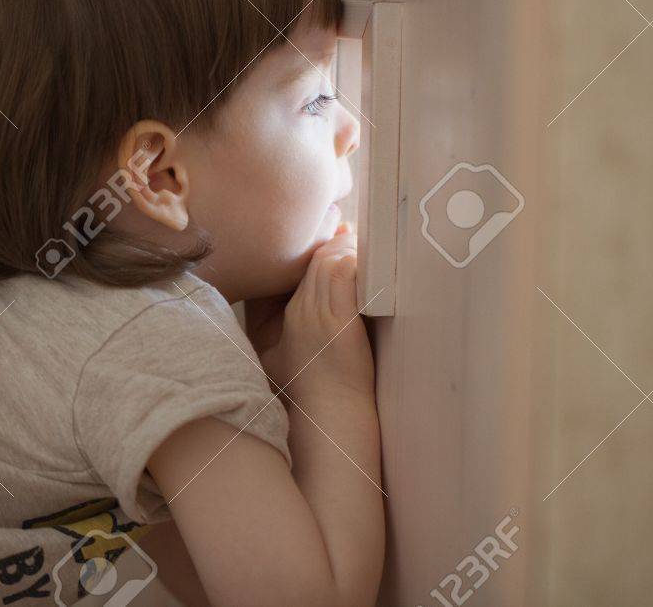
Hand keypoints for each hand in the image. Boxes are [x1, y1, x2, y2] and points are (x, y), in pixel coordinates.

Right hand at [258, 223, 373, 403]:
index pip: (298, 266)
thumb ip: (294, 326)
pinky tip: (366, 257)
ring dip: (348, 248)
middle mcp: (299, 312)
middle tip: (355, 233)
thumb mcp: (287, 359)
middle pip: (313, 259)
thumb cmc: (315, 394)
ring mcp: (316, 316)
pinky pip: (343, 272)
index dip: (319, 247)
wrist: (328, 419)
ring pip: (327, 260)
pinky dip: (354, 259)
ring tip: (365, 244)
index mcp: (285, 318)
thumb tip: (315, 296)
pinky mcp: (338, 322)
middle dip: (335, 242)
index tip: (338, 234)